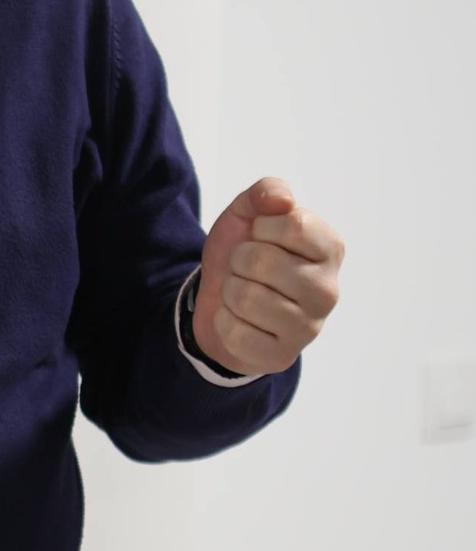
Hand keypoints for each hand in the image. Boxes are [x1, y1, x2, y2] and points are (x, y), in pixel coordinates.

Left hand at [194, 177, 343, 374]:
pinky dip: (224, 322)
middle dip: (239, 260)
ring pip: (245, 297)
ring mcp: (308, 328)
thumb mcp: (249, 214)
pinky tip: (239, 321)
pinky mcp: (282, 356)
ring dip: (230, 291)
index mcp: (330, 249)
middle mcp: (328, 290)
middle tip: (245, 268)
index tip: (260, 235)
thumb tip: (282, 201)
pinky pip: (235, 333)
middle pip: (262, 261)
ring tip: (241, 293)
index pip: (294, 223)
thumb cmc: (245, 253)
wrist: (220, 300)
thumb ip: (266, 193)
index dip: (262, 226)